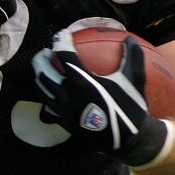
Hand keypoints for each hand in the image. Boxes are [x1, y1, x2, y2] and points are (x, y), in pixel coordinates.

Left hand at [31, 29, 173, 167]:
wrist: (127, 140)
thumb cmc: (131, 107)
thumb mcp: (134, 80)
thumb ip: (132, 57)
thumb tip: (130, 38)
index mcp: (82, 80)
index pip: (63, 53)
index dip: (60, 40)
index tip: (62, 34)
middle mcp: (67, 93)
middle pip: (43, 69)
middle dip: (42, 57)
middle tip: (47, 51)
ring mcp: (62, 108)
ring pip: (41, 87)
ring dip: (40, 74)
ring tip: (46, 67)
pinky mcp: (62, 120)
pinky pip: (48, 103)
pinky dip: (47, 93)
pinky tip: (53, 90)